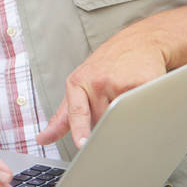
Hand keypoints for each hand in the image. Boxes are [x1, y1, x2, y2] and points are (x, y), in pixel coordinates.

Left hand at [36, 28, 168, 148]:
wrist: (139, 41)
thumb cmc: (107, 65)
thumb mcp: (79, 84)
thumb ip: (63, 116)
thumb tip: (43, 138)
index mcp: (77, 83)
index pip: (77, 112)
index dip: (80, 130)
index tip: (83, 144)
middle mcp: (96, 81)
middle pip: (101, 122)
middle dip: (105, 124)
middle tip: (112, 106)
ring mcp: (119, 81)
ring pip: (120, 120)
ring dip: (124, 119)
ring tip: (127, 98)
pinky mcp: (143, 82)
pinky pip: (141, 109)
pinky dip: (143, 111)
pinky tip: (142, 99)